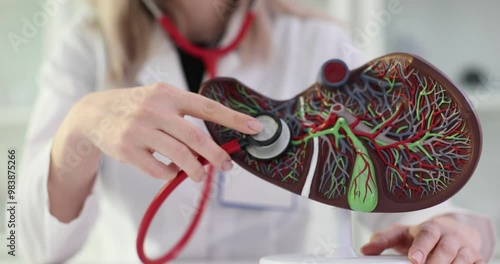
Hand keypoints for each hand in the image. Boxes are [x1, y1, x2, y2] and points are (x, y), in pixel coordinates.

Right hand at [70, 82, 262, 181]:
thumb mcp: (160, 100)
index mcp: (169, 94)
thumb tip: (211, 149)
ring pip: (179, 157)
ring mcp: (139, 129)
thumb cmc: (137, 108)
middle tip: (226, 166)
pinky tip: (170, 169)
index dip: (234, 118)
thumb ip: (184, 118)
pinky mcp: (127, 149)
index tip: (256, 127)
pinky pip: (159, 169)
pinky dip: (170, 173)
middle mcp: (155, 109)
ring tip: (199, 175)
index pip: (207, 107)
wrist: (94, 114)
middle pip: (195, 137)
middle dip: (216, 155)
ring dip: (195, 170)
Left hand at [361, 215, 483, 263]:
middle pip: (446, 248)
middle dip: (437, 261)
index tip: (414, 258)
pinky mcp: (476, 259)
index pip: (427, 234)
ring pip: (463, 259)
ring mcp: (465, 248)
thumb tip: (366, 250)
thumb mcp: (402, 234)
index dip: (421, 246)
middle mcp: (450, 237)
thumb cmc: (423, 234)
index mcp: (430, 229)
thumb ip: (384, 240)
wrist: (453, 232)